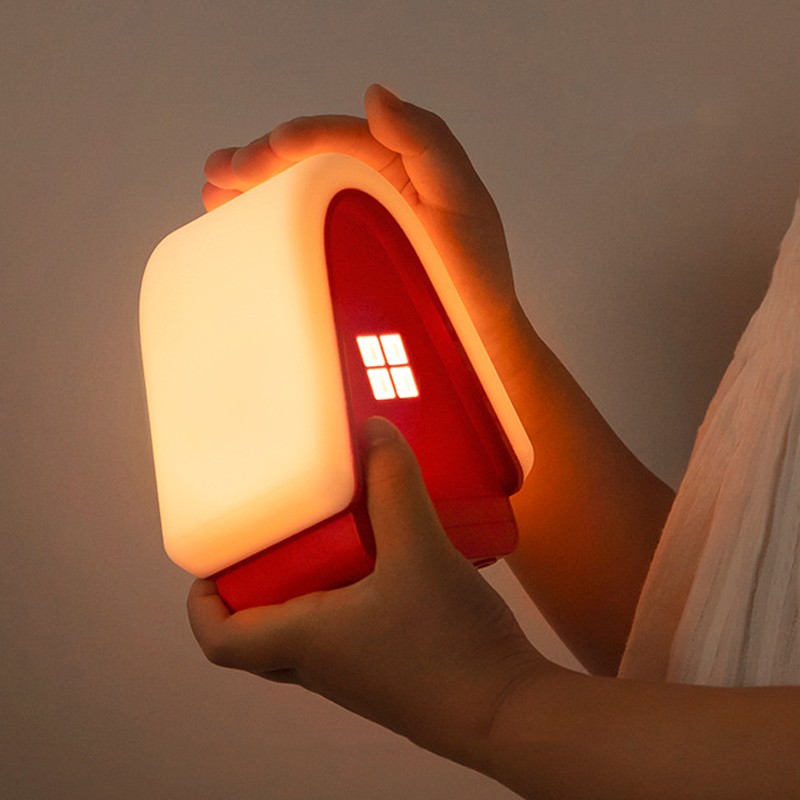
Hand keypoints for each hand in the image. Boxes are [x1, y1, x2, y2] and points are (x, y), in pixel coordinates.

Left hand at [187, 417, 543, 762]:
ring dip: (305, 587)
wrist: (508, 713)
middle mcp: (321, 665)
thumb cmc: (449, 643)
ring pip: (304, 632)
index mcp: (305, 641)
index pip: (220, 641)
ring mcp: (356, 673)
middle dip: (256, 585)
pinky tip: (387, 561)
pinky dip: (349, 597)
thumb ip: (395, 485)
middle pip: (259, 633)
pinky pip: (347, 633)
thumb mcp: (420, 549)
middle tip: (275, 536)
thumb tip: (373, 431)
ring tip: (331, 538)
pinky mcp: (390, 671)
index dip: (202, 604)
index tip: (212, 563)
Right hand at [202, 84, 521, 338]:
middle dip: (262, 161)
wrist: (477, 335)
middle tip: (221, 176)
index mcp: (402, 163)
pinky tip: (240, 223)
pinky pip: (304, 225)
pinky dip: (270, 220)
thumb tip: (375, 95)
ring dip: (255, 187)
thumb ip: (426, 142)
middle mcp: (376, 183)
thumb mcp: (462, 201)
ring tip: (214, 192)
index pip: (341, 138)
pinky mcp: (348, 252)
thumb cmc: (476, 273)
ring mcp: (359, 219)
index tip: (262, 156)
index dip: (299, 139)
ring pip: (299, 190)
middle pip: (309, 160)